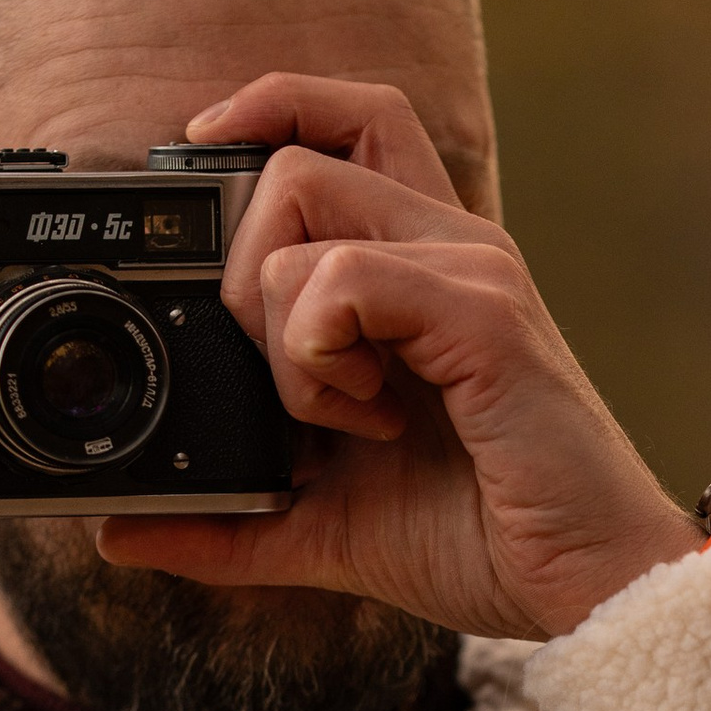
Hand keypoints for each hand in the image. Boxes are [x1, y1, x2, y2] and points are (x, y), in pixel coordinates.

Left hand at [98, 76, 695, 639]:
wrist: (588, 591)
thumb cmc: (486, 539)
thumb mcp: (325, 526)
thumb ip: (229, 520)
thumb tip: (121, 533)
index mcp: (419, 269)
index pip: (340, 119)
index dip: (258, 120)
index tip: (193, 178)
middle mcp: (450, 244)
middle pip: (297, 153)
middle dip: (237, 262)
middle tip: (278, 371)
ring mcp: (471, 270)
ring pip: (303, 198)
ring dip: (279, 326)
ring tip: (341, 415)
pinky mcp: (485, 316)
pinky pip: (344, 277)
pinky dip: (318, 353)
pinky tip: (370, 421)